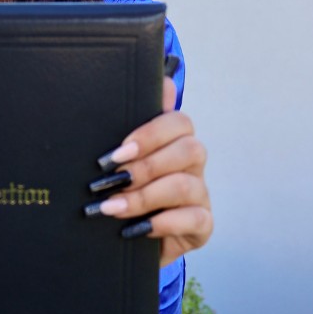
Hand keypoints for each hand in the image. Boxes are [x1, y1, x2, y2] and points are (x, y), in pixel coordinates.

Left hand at [86, 77, 212, 265]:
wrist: (123, 233)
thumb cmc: (121, 185)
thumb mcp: (119, 154)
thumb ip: (132, 119)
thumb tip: (162, 81)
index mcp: (173, 139)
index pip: (179, 122)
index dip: (150, 134)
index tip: (117, 151)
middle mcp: (191, 163)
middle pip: (189, 150)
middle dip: (146, 166)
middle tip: (111, 179)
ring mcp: (200, 193)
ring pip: (186, 185)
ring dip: (144, 196)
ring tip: (111, 206)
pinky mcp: (202, 224)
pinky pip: (195, 219)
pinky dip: (162, 223)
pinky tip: (135, 229)